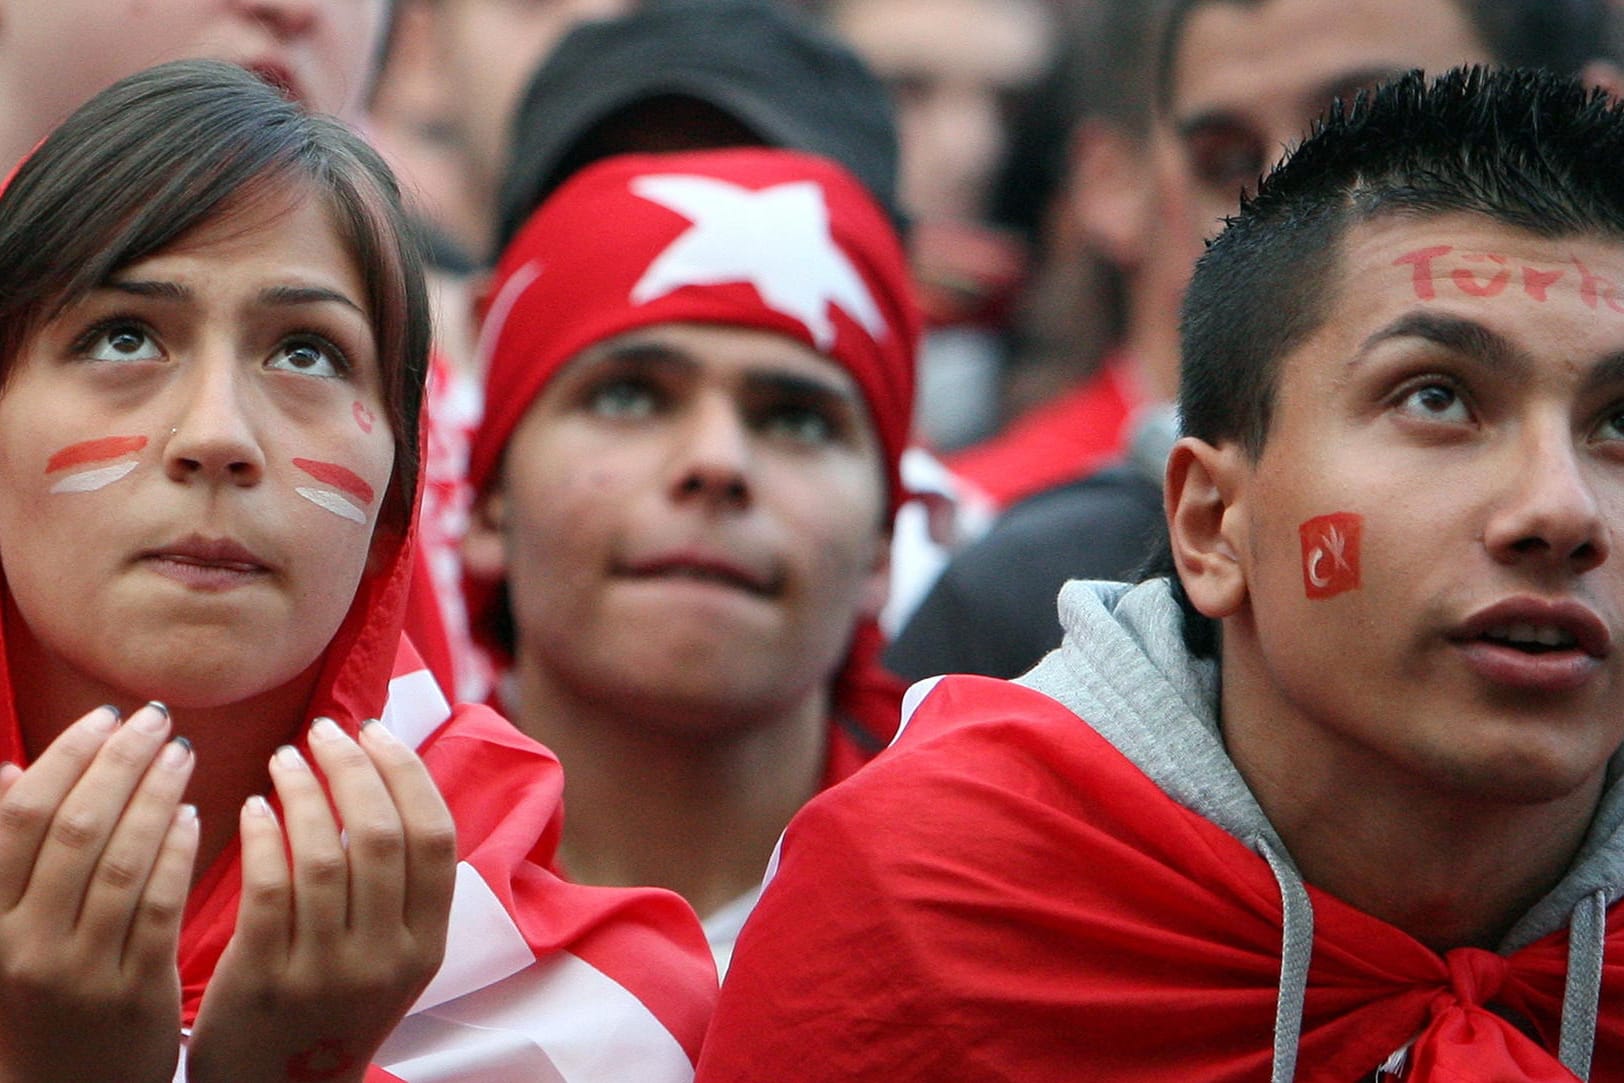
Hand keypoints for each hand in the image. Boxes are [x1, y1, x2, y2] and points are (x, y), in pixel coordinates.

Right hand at [0, 703, 196, 1082]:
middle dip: (120, 762)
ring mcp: (78, 970)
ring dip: (157, 795)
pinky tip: (198, 814)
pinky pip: (160, 906)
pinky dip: (179, 852)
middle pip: (75, 828)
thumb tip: (8, 770)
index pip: (21, 818)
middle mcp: (23, 943)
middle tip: (159, 719)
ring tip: (183, 753)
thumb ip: (7, 857)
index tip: (108, 714)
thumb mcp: (6, 931)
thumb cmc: (40, 997)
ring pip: (122, 860)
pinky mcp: (133, 993)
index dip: (66, 756)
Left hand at [186, 718, 455, 1082]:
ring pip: (325, 853)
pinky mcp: (266, 982)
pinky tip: (252, 808)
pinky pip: (269, 889)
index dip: (406, 773)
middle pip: (382, 835)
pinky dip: (264, 836)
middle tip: (323, 730)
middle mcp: (386, 957)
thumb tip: (390, 769)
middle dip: (352, 768)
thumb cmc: (334, 1006)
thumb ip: (398, 883)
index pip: (434, 836)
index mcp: (427, 944)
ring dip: (303, 790)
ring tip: (282, 758)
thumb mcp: (390, 955)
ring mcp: (328, 973)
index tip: (375, 730)